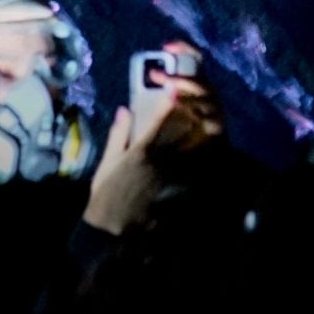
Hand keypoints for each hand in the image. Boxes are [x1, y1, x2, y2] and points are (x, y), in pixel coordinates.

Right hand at [81, 44, 223, 234]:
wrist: (114, 224)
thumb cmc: (106, 191)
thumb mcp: (108, 160)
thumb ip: (119, 134)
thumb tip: (126, 109)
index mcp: (141, 149)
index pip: (160, 120)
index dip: (170, 103)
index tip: (176, 89)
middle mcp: (160, 158)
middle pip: (183, 131)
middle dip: (193, 114)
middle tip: (199, 101)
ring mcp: (170, 173)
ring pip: (191, 147)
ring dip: (200, 132)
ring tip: (207, 119)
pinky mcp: (175, 186)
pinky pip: (191, 165)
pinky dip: (199, 154)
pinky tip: (205, 148)